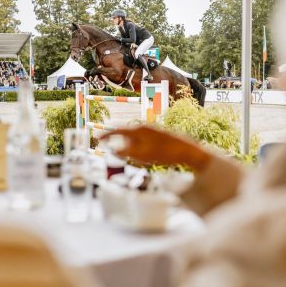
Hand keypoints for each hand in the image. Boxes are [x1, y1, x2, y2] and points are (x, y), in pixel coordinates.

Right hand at [100, 125, 215, 171]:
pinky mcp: (158, 138)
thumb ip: (127, 151)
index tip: (97, 138)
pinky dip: (138, 149)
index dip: (106, 135)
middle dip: (118, 141)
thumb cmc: (165, 152)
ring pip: (135, 139)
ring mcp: (152, 132)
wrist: (188, 151)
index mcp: (139, 130)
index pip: (118, 131)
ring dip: (129, 147)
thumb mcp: (143, 155)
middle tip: (110, 147)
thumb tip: (114, 149)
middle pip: (126, 134)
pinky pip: (143, 143)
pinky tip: (145, 158)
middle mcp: (145, 128)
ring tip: (130, 156)